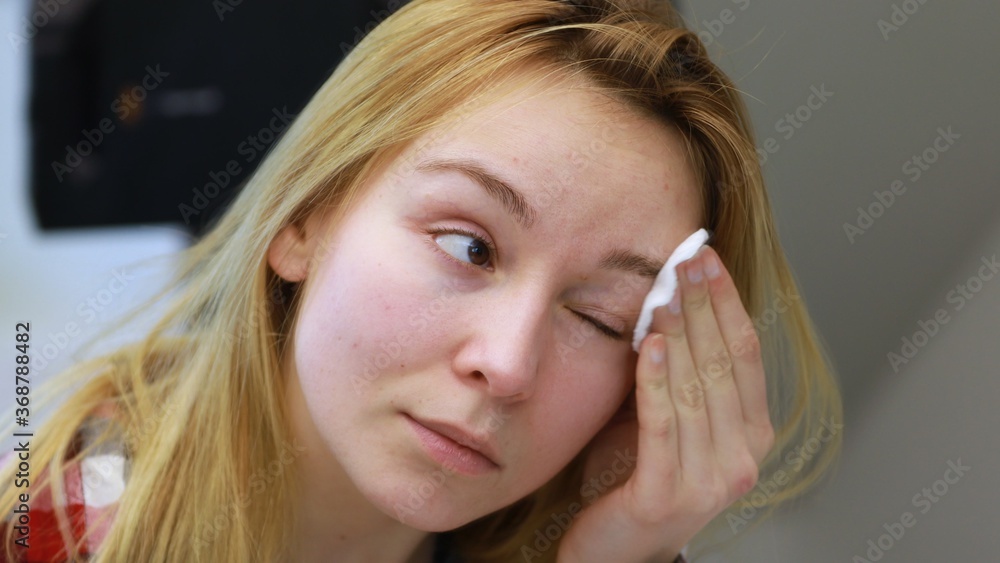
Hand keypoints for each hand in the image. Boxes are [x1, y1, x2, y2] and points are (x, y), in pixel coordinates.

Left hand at [558, 245, 774, 562]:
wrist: (615, 548)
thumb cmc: (637, 476)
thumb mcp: (671, 417)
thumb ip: (679, 372)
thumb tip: (667, 299)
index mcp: (751, 434)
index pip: (747, 354)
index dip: (727, 302)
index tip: (707, 258)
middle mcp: (741, 458)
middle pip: (725, 365)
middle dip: (704, 306)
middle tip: (686, 261)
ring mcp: (708, 481)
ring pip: (697, 391)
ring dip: (681, 336)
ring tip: (666, 293)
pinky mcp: (666, 496)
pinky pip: (663, 426)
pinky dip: (657, 382)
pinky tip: (650, 345)